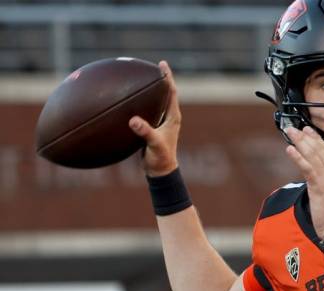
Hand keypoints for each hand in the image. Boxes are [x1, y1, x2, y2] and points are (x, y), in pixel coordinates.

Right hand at [129, 60, 181, 176]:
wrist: (160, 171)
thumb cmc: (160, 158)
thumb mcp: (153, 144)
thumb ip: (145, 132)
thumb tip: (133, 120)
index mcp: (173, 117)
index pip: (171, 92)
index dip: (167, 78)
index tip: (162, 64)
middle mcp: (169, 117)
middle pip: (165, 93)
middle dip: (160, 79)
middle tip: (153, 66)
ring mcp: (162, 122)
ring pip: (157, 101)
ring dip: (151, 90)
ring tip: (142, 78)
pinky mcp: (154, 128)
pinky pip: (148, 110)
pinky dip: (141, 103)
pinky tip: (130, 100)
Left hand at [284, 126, 323, 239]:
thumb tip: (315, 176)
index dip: (317, 140)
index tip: (308, 131)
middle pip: (320, 150)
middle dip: (306, 137)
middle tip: (294, 128)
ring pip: (313, 156)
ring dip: (300, 143)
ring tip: (290, 133)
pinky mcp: (320, 186)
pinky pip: (308, 168)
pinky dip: (298, 158)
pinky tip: (290, 150)